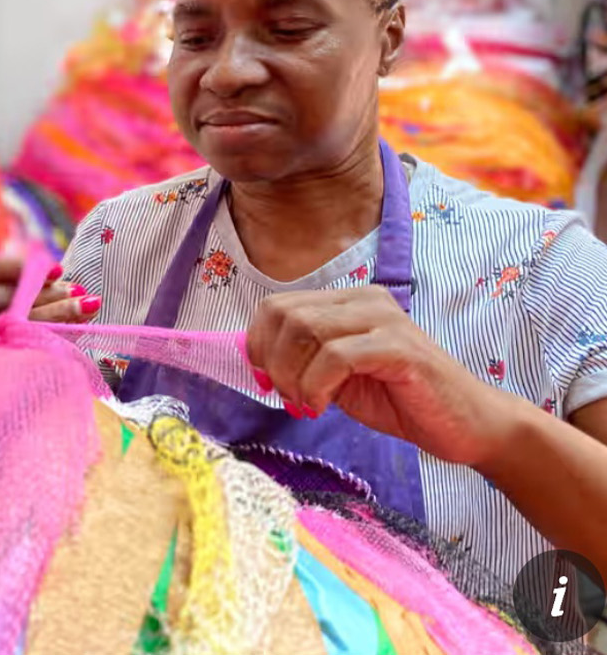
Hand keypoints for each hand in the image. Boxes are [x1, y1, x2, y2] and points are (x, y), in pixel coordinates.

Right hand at [0, 258, 100, 361]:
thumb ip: (18, 282)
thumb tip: (57, 273)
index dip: (24, 268)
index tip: (57, 270)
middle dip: (43, 294)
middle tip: (78, 291)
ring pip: (11, 326)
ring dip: (53, 315)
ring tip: (86, 307)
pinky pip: (15, 351)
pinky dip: (46, 338)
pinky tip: (73, 331)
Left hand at [246, 286, 513, 467]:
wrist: (468, 425)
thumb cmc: (402, 401)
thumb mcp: (340, 378)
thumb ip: (305, 361)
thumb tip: (256, 360)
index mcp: (347, 302)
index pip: (277, 305)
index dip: (258, 342)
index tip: (264, 379)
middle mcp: (364, 300)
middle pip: (285, 314)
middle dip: (272, 361)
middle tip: (287, 396)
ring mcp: (384, 319)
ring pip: (306, 330)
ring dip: (293, 375)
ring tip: (306, 403)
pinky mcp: (399, 347)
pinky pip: (337, 356)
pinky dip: (316, 384)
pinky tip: (321, 406)